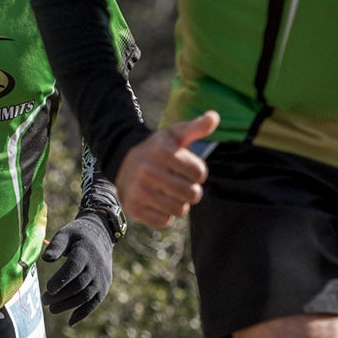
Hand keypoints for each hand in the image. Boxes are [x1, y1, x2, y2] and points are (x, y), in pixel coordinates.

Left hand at [42, 215, 114, 325]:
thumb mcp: (65, 234)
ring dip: (68, 305)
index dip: (61, 279)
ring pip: (85, 296)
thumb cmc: (76, 236)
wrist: (100, 236)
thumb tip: (45, 258)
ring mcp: (101, 278)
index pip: (74, 268)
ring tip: (52, 309)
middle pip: (78, 285)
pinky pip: (95, 302)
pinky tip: (70, 321)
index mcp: (84, 252)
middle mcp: (96, 266)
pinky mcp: (104, 286)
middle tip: (44, 300)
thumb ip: (56, 245)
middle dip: (60, 295)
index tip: (48, 288)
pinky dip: (83, 313)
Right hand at [115, 111, 218, 227]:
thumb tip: (214, 116)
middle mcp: (149, 171)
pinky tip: (157, 203)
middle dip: (191, 191)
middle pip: (192, 194)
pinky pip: (164, 221)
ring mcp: (139, 190)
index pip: (200, 174)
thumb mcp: (174, 135)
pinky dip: (165, 215)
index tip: (186, 169)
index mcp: (163, 152)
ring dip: (179, 204)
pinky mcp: (133, 207)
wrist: (123, 163)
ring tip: (170, 194)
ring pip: (180, 210)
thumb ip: (196, 127)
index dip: (197, 173)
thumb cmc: (157, 150)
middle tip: (181, 185)